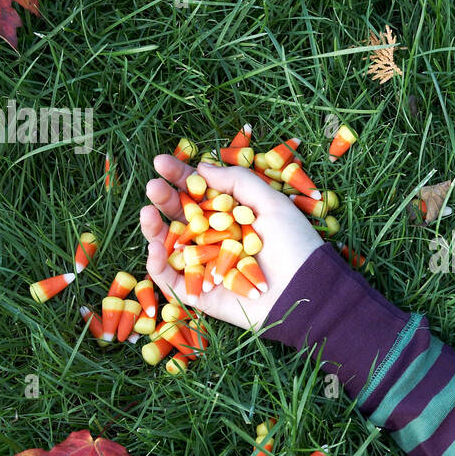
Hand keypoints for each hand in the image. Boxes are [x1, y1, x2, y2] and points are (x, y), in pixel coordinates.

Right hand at [140, 155, 323, 331]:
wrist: (306, 289)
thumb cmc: (295, 245)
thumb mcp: (271, 203)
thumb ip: (239, 182)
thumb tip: (201, 168)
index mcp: (231, 216)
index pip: (198, 194)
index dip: (180, 177)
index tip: (162, 161)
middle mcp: (215, 240)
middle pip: (180, 216)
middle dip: (164, 199)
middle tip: (153, 186)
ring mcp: (205, 266)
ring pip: (169, 245)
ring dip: (153, 228)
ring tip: (147, 212)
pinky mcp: (199, 293)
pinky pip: (170, 278)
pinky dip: (157, 263)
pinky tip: (155, 245)